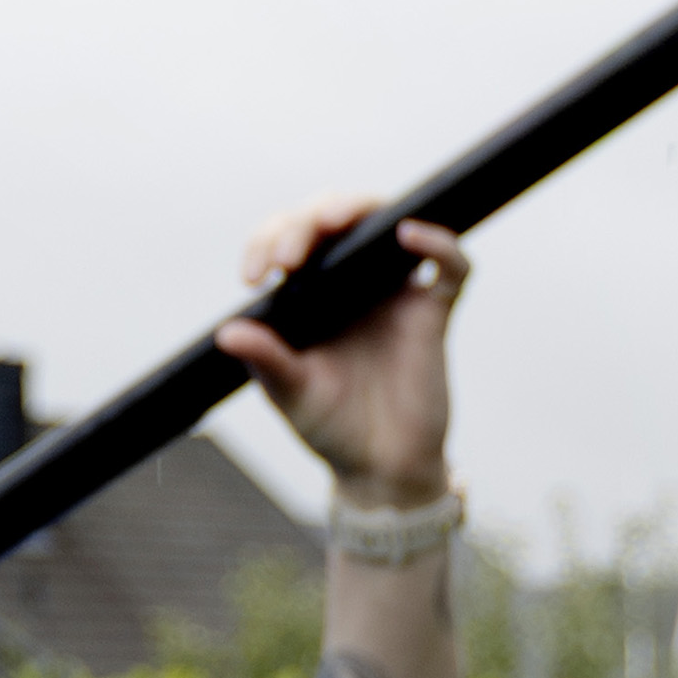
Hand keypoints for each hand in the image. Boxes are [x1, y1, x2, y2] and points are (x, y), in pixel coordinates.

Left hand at [217, 197, 465, 507]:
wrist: (382, 469)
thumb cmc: (332, 426)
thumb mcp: (290, 393)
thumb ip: (267, 360)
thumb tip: (227, 332)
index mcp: (311, 293)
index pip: (289, 241)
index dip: (267, 240)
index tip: (254, 277)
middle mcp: (353, 283)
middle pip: (336, 217)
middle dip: (308, 220)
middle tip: (288, 255)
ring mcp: (395, 293)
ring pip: (389, 221)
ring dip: (362, 208)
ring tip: (335, 218)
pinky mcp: (433, 312)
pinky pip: (450, 266)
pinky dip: (439, 243)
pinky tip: (410, 233)